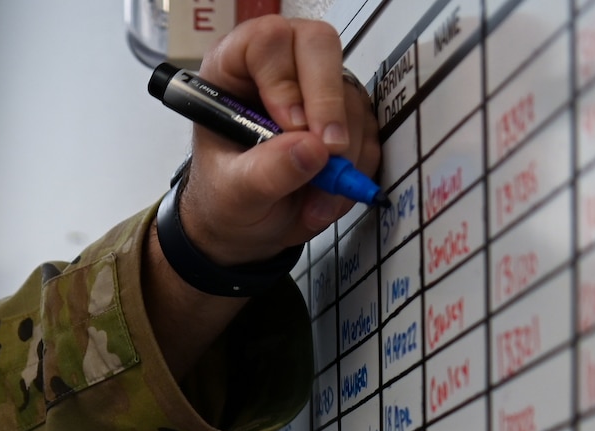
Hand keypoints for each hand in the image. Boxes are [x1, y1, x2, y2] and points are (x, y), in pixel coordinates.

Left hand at [176, 16, 383, 265]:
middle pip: (319, 46)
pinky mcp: (346, 112)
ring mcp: (317, 86)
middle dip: (328, 104)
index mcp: (234, 70)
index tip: (290, 125)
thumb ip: (265, 173)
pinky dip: (356, 167)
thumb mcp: (233, 194)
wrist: (248, 224)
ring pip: (350, 94)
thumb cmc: (226, 198)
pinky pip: (368, 128)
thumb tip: (311, 151)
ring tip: (314, 200)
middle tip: (328, 153)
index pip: (267, 42)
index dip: (285, 80)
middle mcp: (280, 66)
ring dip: (343, 154)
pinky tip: (327, 195)